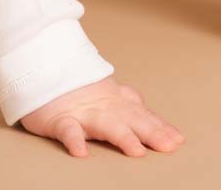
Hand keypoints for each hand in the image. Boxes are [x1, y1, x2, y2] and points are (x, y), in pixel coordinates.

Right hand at [17, 76, 184, 157]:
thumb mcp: (105, 91)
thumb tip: (143, 104)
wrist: (41, 67)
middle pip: (131, 120)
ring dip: (122, 137)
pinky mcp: (59, 119)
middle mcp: (104, 107)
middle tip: (169, 146)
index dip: (160, 127)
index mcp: (115, 102)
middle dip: (151, 133)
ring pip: (105, 124)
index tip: (178, 140)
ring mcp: (82, 112)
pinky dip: (74, 141)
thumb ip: (124, 99)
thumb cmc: (74, 86)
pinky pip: (67, 131)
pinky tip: (81, 153)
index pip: (142, 115)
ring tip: (137, 151)